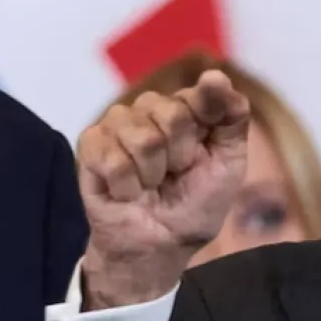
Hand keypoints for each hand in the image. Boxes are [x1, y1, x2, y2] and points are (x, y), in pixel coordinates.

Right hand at [77, 70, 250, 309]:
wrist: (160, 246)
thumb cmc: (195, 204)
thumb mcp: (228, 163)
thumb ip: (231, 117)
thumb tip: (215, 74)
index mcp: (185, 108)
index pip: (199, 95)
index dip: (203, 130)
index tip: (200, 156)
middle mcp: (149, 109)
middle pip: (170, 114)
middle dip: (179, 158)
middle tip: (174, 177)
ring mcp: (117, 125)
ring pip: (141, 137)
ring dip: (151, 176)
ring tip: (148, 186)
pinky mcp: (89, 146)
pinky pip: (110, 156)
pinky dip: (125, 186)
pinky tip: (126, 193)